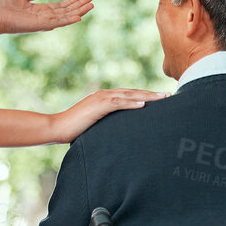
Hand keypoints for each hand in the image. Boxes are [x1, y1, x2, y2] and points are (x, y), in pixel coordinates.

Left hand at [0, 0, 94, 35]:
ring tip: (91, 5)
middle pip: (67, 11)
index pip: (61, 6)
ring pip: (66, 16)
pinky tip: (79, 16)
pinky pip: (58, 22)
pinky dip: (69, 20)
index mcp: (41, 10)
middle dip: (80, 5)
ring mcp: (44, 22)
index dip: (73, 1)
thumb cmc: (3, 7)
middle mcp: (45, 17)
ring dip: (79, 11)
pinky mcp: (40, 25)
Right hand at [48, 87, 164, 142]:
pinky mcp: (98, 106)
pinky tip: (143, 104)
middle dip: (151, 94)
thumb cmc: (74, 130)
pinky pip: (118, 103)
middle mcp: (104, 95)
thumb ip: (106, 124)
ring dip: (147, 96)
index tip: (160, 98)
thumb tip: (118, 133)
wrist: (57, 128)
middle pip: (133, 92)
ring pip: (129, 95)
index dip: (145, 96)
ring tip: (162, 98)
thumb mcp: (94, 126)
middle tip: (168, 95)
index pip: (129, 96)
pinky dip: (131, 103)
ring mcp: (101, 99)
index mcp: (104, 99)